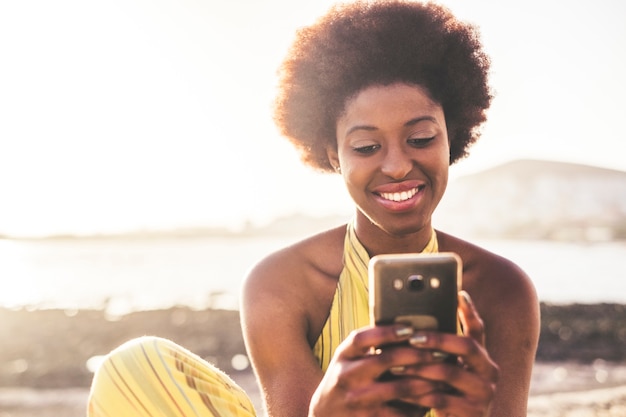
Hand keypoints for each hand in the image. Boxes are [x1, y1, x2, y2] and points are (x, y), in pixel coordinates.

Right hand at [309, 324, 438, 416]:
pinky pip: (400, 412)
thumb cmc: (345, 380)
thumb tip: (406, 329)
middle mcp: (347, 376)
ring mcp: (357, 400)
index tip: (410, 329)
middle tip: (440, 352)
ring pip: (399, 388)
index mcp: (343, 355)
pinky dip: (419, 406)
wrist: (325, 415)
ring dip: (425, 381)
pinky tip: (432, 399)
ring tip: (444, 376)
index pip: (363, 338)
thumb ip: (368, 346)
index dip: (387, 332)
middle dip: (417, 355)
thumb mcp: (347, 359)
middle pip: (385, 360)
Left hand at [394, 291, 499, 416]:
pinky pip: (442, 398)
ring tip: (398, 366)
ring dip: (421, 368)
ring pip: (451, 372)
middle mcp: (490, 372)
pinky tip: (402, 390)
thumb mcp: (444, 372)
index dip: (470, 311)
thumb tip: (410, 328)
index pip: (479, 330)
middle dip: (438, 339)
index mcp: (482, 358)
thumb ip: (438, 354)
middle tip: (413, 337)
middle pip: (468, 346)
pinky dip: (420, 393)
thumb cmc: (446, 396)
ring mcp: (485, 393)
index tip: (459, 293)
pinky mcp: (474, 412)